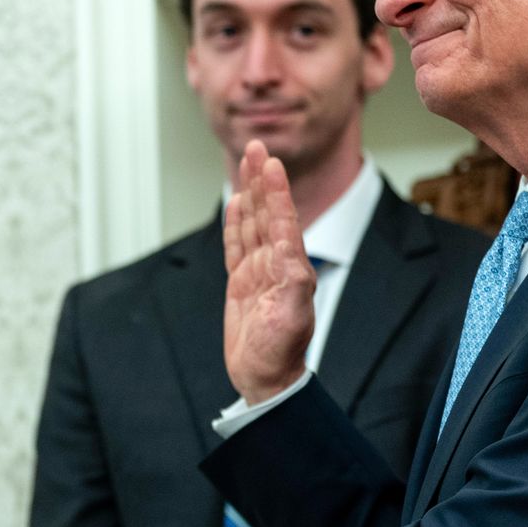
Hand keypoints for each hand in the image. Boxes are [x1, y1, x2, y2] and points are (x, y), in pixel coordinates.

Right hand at [223, 140, 314, 403]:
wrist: (266, 379)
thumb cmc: (281, 353)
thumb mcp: (291, 320)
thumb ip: (293, 285)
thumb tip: (290, 253)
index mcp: (291, 268)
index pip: (282, 220)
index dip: (275, 191)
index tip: (270, 163)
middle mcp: (276, 264)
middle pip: (266, 213)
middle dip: (262, 180)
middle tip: (257, 147)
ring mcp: (258, 272)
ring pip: (252, 223)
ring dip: (249, 193)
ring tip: (246, 164)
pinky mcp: (242, 284)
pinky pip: (236, 246)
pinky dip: (235, 223)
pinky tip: (235, 204)